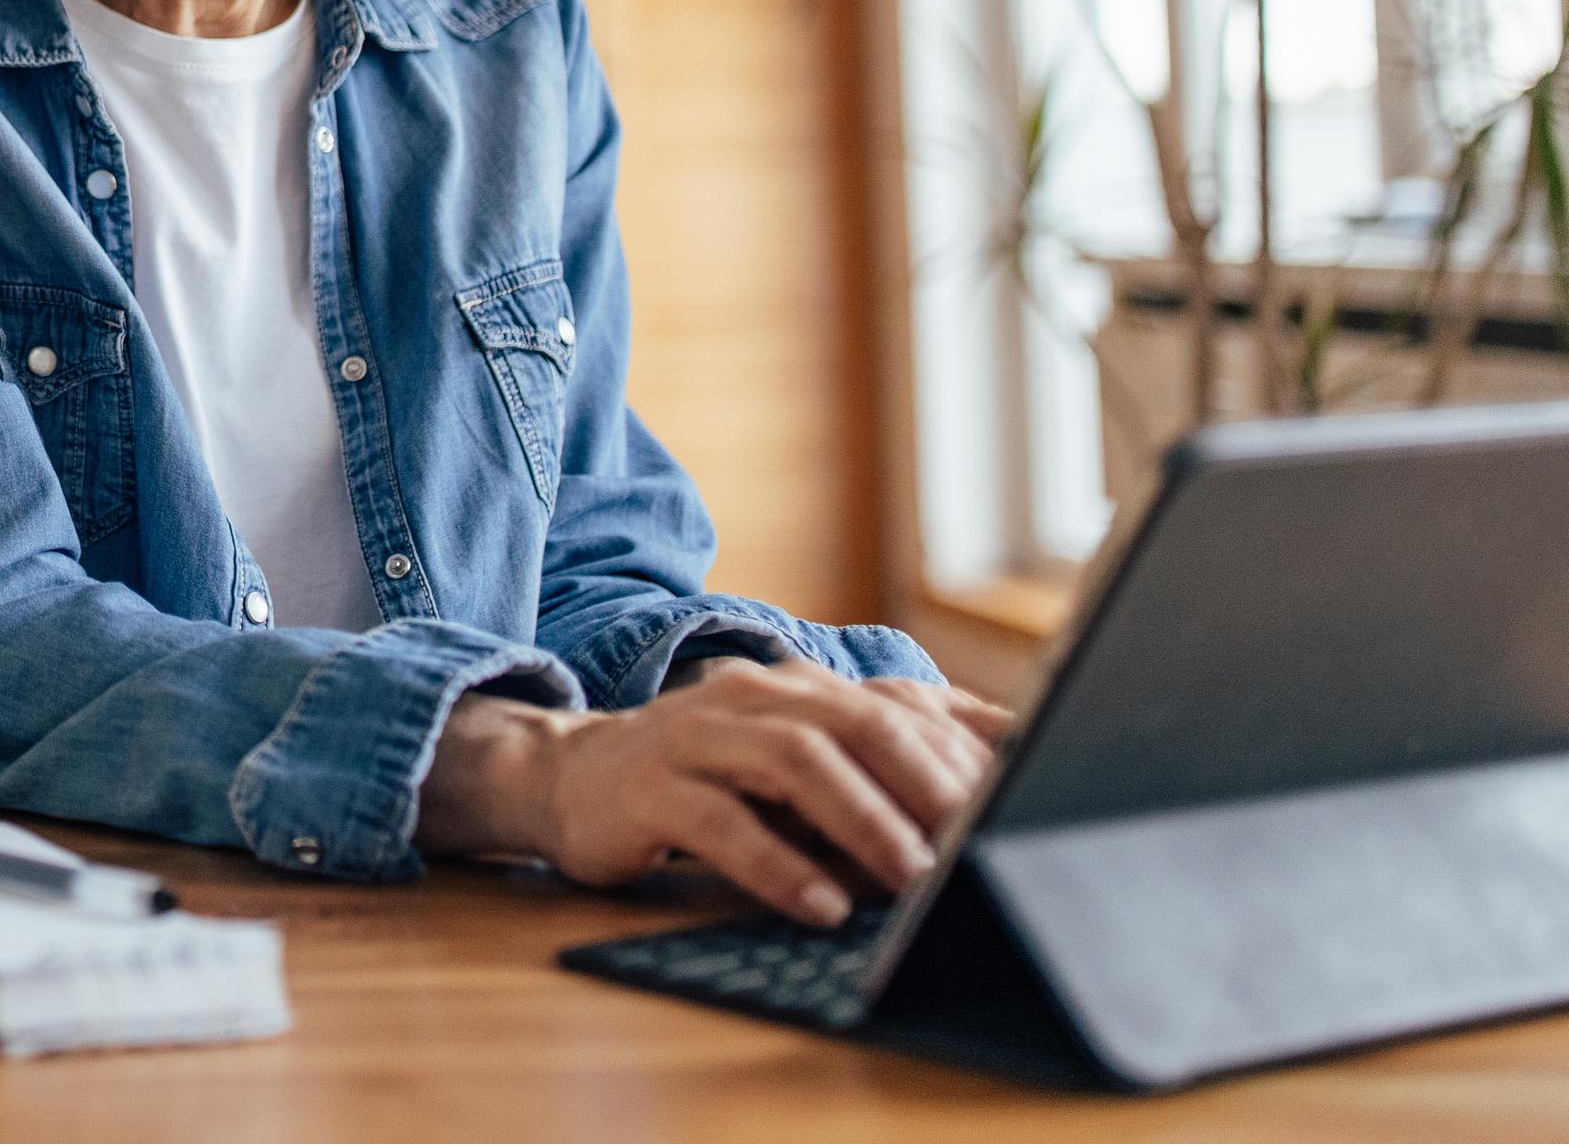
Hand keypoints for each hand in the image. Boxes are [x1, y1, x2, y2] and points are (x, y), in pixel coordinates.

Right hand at [416, 661, 1011, 926]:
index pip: (902, 709)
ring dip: (864, 822)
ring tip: (915, 880)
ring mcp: (695, 735)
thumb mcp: (800, 768)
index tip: (1025, 809)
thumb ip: (880, 774)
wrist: (570, 777)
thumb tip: (1000, 789)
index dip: (966, 757)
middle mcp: (753, 697)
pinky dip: (777, 865)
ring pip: (793, 761)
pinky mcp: (648, 786)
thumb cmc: (710, 785)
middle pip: (859, 723)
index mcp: (801, 688)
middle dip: (931, 785)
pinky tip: (820, 906)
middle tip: (983, 845)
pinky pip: (720, 823)